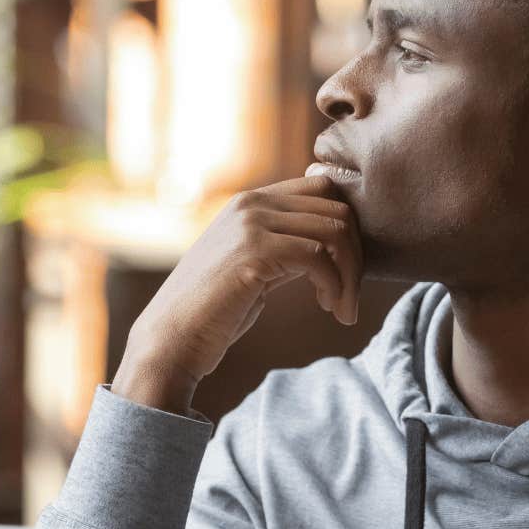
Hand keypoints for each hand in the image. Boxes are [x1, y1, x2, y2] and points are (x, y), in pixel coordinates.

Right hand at [113, 173, 361, 413]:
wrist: (171, 340)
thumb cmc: (214, 311)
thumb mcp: (254, 264)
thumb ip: (285, 244)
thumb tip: (333, 241)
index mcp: (251, 201)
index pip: (323, 188)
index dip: (348, 228)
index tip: (345, 270)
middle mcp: (251, 203)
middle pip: (337, 207)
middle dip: (356, 255)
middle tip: (351, 297)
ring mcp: (251, 225)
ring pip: (335, 231)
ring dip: (350, 276)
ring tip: (343, 309)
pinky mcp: (253, 253)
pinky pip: (319, 257)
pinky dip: (334, 285)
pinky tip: (328, 308)